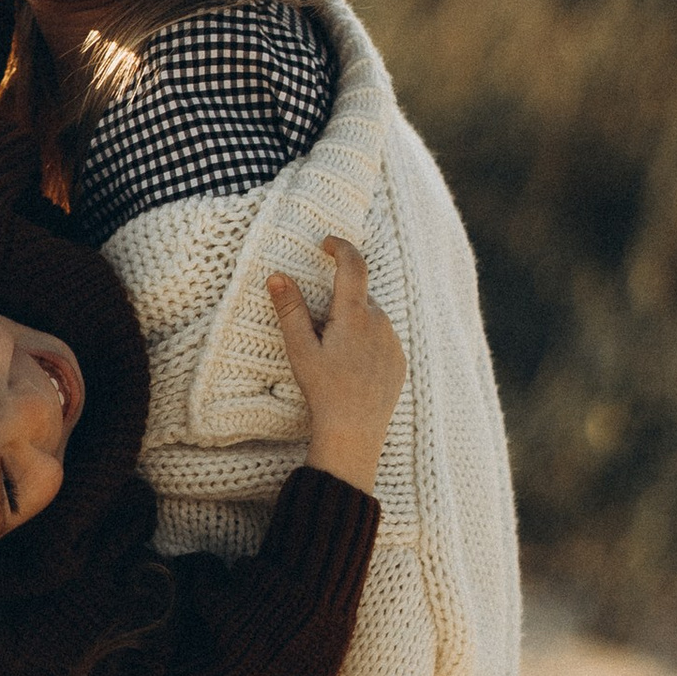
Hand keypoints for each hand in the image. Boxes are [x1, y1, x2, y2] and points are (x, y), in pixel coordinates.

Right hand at [266, 237, 404, 492]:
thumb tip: (277, 276)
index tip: (326, 243)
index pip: (353, 265)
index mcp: (355, 315)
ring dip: (352, 324)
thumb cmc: (324, 390)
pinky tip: (351, 368)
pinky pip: (381, 339)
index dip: (340, 247)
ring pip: (370, 318)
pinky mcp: (399, 360)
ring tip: (333, 357)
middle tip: (317, 333)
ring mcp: (393, 342)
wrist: (354, 432)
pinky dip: (366, 342)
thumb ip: (290, 309)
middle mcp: (380, 322)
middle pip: (358, 296)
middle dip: (337, 303)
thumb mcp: (300, 349)